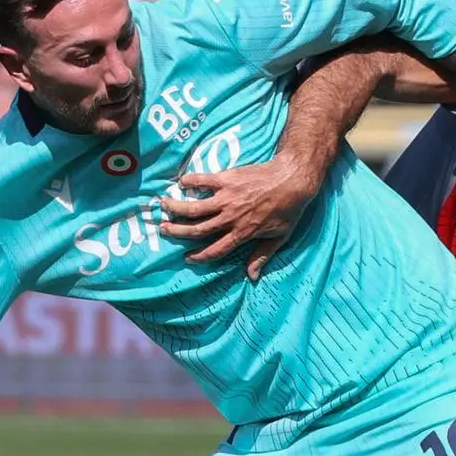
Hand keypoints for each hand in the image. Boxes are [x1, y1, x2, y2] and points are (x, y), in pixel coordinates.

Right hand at [159, 158, 316, 280]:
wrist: (292, 179)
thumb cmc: (289, 209)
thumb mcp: (280, 237)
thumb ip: (262, 255)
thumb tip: (252, 276)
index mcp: (242, 233)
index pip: (215, 250)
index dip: (199, 257)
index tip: (187, 258)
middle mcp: (230, 218)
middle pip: (197, 229)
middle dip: (178, 232)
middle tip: (164, 230)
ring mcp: (227, 198)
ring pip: (194, 207)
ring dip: (176, 207)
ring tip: (163, 205)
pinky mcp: (227, 179)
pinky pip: (203, 180)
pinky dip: (190, 180)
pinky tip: (181, 182)